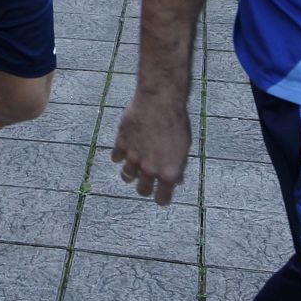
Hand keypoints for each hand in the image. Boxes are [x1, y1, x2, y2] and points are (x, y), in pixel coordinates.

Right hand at [111, 89, 191, 204]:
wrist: (160, 101)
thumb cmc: (176, 123)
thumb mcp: (184, 148)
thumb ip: (178, 166)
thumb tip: (176, 180)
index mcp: (168, 173)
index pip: (161, 199)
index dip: (162, 197)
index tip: (161, 194)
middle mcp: (149, 169)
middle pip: (142, 191)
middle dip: (145, 187)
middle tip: (148, 178)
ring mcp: (133, 157)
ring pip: (127, 176)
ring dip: (131, 173)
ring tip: (135, 163)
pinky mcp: (121, 144)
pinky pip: (116, 157)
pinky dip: (120, 155)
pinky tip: (126, 148)